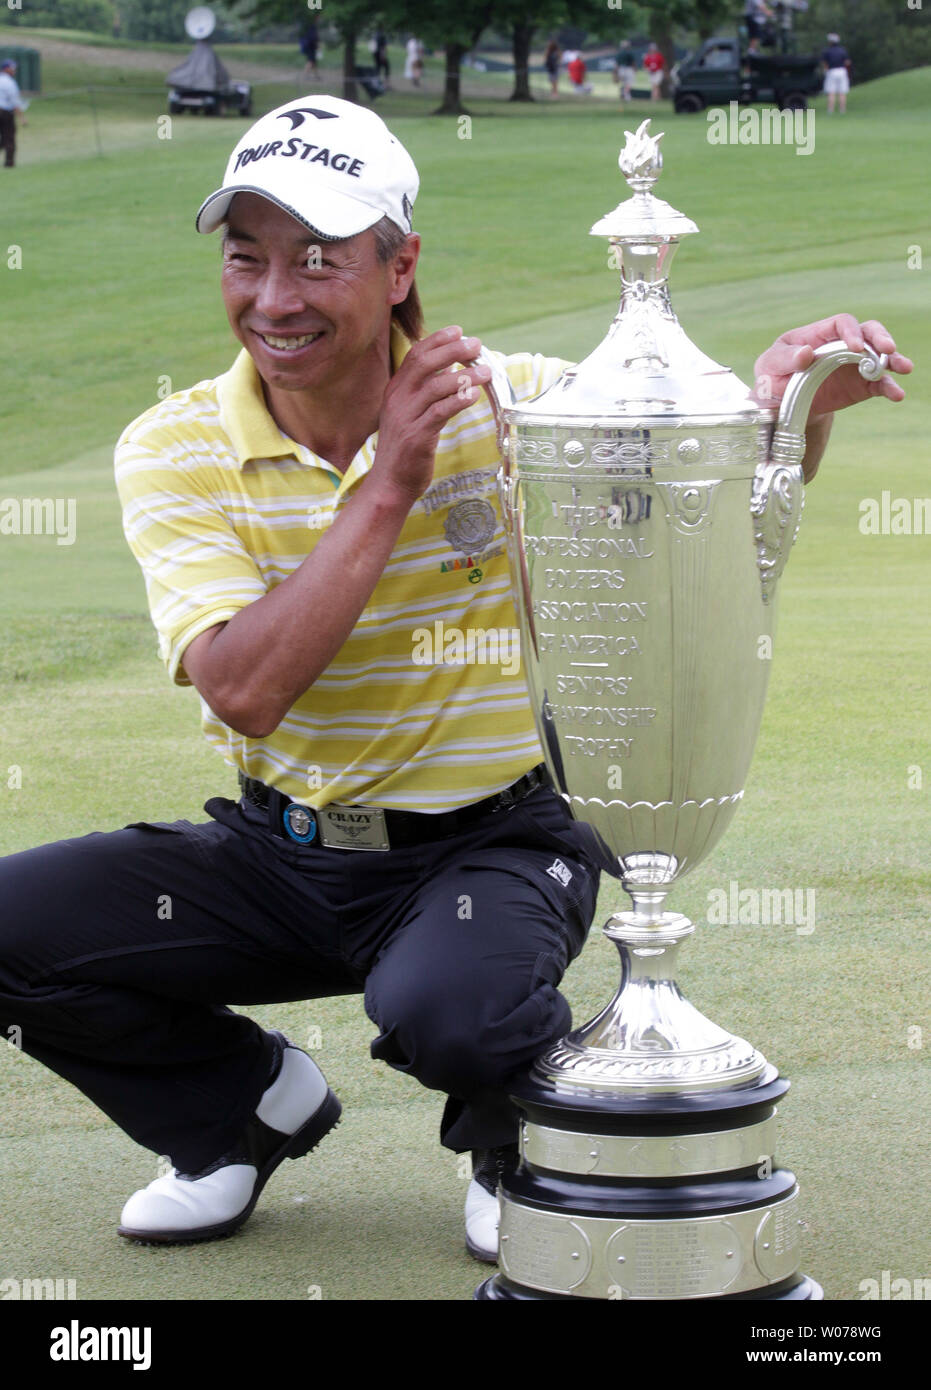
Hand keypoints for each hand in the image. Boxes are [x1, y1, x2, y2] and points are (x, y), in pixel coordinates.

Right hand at [373, 325, 490, 502]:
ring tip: (486, 370)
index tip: (458, 331)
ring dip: (464, 375)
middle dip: (452, 350)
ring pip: (435, 386)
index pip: (415, 355)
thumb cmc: (404, 448)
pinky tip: (474, 395)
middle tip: (476, 345)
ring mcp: (406, 417)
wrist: (389, 483)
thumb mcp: (409, 414)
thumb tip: (449, 369)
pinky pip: (440, 412)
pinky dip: (458, 400)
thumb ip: (424, 392)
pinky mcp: (417, 437)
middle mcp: (398, 399)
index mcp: (395, 390)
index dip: (437, 340)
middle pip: (424, 363)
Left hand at [753, 314, 912, 421]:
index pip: (842, 323)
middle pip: (868, 332)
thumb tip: (805, 353)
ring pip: (879, 355)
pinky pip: (878, 384)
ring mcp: (854, 365)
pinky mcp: (861, 386)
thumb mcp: (770, 365)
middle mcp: (841, 345)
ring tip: (903, 368)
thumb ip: (785, 358)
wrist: (782, 405)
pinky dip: (889, 387)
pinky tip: (896, 394)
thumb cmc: (773, 376)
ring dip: (893, 360)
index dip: (851, 332)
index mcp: (820, 334)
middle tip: (888, 349)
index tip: (855, 347)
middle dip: (880, 338)